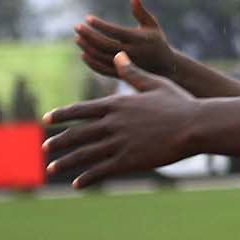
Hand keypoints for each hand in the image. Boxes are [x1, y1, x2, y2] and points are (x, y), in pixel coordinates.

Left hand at [43, 53, 200, 188]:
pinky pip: (101, 171)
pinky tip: (76, 184)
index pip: (80, 110)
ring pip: (84, 154)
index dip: (61, 115)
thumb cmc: (180, 104)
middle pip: (77, 134)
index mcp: (116, 104)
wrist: (195, 126)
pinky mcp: (128, 161)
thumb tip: (118, 56)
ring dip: (65, 162)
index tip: (47, 119)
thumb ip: (132, 72)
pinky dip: (86, 177)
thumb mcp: (155, 84)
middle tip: (45, 147)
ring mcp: (118, 143)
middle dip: (58, 141)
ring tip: (51, 168)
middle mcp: (112, 123)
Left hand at [74, 0, 176, 78]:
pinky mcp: (123, 74)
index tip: (87, 18)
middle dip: (89, 35)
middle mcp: (132, 52)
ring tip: (78, 38)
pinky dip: (92, 63)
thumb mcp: (151, 25)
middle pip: (105, 44)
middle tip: (77, 27)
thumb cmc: (157, 41)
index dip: (99, 25)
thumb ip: (140, 10)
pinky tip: (83, 53)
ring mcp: (127, 65)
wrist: (166, 67)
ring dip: (87, 48)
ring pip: (102, 57)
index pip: (114, 31)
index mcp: (138, 39)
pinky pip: (103, 70)